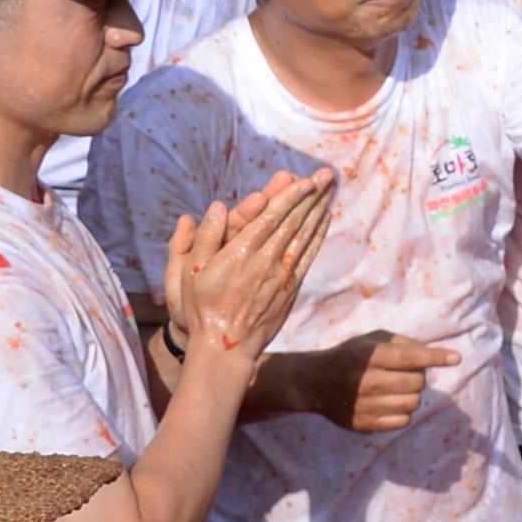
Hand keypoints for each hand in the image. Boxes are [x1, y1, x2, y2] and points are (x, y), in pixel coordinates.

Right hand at [161, 168, 334, 367]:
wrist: (226, 347)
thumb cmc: (202, 308)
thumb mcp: (190, 272)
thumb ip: (206, 238)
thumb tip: (219, 207)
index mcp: (241, 253)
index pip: (271, 217)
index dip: (290, 197)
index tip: (305, 180)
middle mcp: (266, 261)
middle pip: (293, 222)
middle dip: (311, 196)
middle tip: (327, 174)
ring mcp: (281, 275)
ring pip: (304, 236)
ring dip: (318, 210)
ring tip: (330, 190)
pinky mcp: (290, 288)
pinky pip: (307, 256)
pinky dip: (317, 236)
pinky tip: (324, 220)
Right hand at [312, 330, 459, 431]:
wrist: (315, 383)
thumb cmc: (351, 356)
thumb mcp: (372, 339)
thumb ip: (403, 343)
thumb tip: (433, 356)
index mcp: (370, 356)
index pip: (409, 358)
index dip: (434, 357)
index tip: (455, 358)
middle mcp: (367, 381)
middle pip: (417, 383)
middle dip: (418, 377)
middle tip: (405, 374)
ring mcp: (365, 405)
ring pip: (413, 403)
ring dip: (412, 395)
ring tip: (396, 389)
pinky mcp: (364, 424)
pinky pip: (403, 421)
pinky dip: (404, 412)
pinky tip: (390, 403)